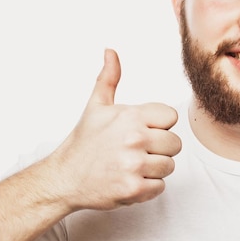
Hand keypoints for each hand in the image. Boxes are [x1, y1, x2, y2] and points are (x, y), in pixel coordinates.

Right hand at [47, 49, 181, 211]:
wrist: (64, 178)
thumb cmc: (83, 142)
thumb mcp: (96, 106)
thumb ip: (109, 78)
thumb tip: (111, 51)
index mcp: (131, 116)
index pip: (171, 117)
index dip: (159, 126)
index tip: (142, 131)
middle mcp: (134, 139)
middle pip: (175, 143)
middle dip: (159, 149)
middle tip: (136, 151)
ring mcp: (134, 165)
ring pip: (169, 166)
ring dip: (153, 169)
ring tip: (131, 166)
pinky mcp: (134, 189)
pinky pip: (160, 187)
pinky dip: (147, 188)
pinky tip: (129, 180)